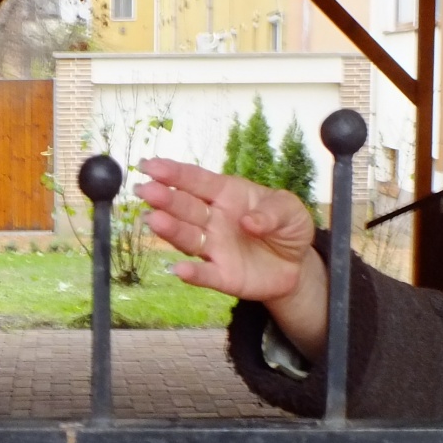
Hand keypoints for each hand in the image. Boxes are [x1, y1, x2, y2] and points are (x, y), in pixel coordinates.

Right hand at [135, 158, 329, 359]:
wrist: (296, 265)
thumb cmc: (287, 227)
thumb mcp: (291, 210)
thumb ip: (273, 211)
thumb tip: (249, 221)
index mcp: (227, 194)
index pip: (197, 181)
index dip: (174, 173)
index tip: (150, 166)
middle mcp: (213, 219)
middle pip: (185, 207)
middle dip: (165, 198)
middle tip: (146, 191)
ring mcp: (215, 247)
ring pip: (187, 237)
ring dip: (170, 229)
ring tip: (153, 220)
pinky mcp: (222, 275)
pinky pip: (205, 274)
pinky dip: (192, 273)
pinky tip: (178, 270)